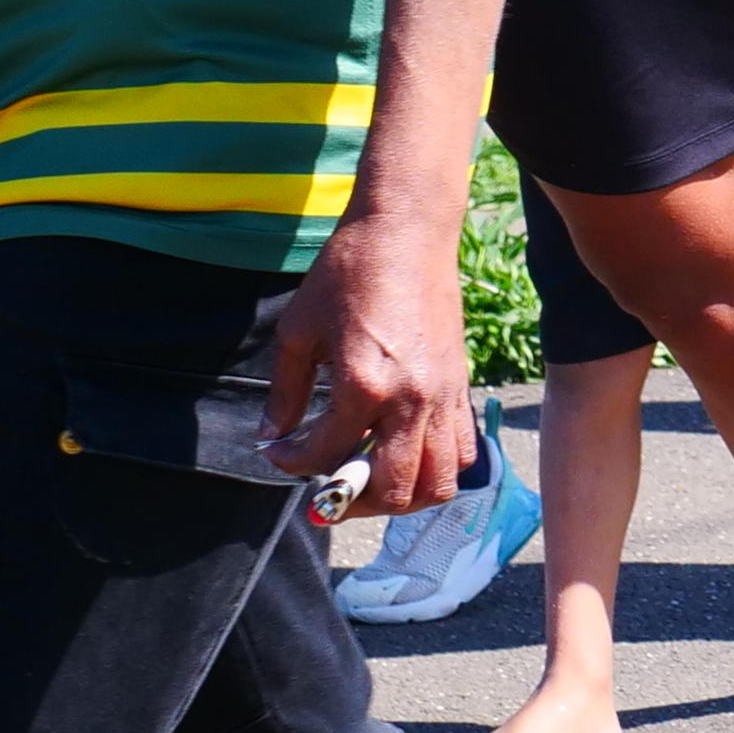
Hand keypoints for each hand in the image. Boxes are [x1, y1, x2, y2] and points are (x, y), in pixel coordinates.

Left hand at [266, 206, 471, 514]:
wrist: (406, 231)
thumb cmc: (348, 272)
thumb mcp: (299, 331)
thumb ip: (285, 392)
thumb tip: (271, 435)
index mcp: (362, 385)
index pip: (324, 457)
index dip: (292, 463)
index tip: (280, 453)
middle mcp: (409, 401)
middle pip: (391, 491)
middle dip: (351, 501)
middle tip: (328, 485)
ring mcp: (442, 397)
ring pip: (437, 484)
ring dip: (401, 496)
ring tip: (371, 478)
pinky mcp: (460, 387)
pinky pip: (461, 452)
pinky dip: (435, 469)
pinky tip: (405, 451)